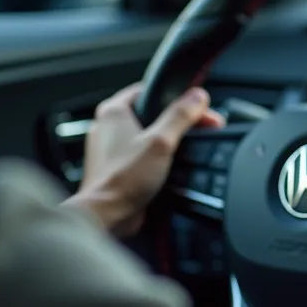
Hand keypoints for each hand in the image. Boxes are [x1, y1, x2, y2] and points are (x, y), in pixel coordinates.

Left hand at [65, 84, 224, 235]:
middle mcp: (108, 127)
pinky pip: (141, 157)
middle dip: (176, 121)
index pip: (148, 90)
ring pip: (146, 136)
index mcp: (113, 111)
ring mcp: (110, 149)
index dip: (175, 95)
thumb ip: (180, 116)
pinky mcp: (116, 169)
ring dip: (167, 141)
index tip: (195, 105)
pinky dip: (156, 159)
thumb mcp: (161, 142)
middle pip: (150, 114)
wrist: (107, 216)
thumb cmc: (123, 179)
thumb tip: (197, 97)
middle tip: (199, 127)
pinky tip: (170, 167)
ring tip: (186, 148)